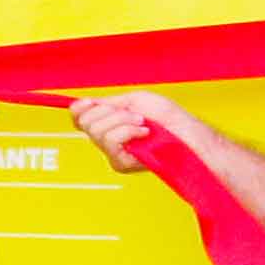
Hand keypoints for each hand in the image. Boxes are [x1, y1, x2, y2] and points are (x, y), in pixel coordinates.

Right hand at [68, 91, 210, 176]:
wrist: (185, 132)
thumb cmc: (168, 118)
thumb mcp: (134, 101)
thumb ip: (107, 103)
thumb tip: (82, 104)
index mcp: (110, 124)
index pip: (79, 118)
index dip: (79, 108)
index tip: (91, 101)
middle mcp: (108, 141)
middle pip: (85, 123)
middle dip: (110, 112)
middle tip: (135, 114)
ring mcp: (113, 154)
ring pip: (97, 131)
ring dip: (122, 121)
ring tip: (143, 124)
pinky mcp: (120, 163)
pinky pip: (111, 141)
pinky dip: (128, 131)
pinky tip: (144, 134)